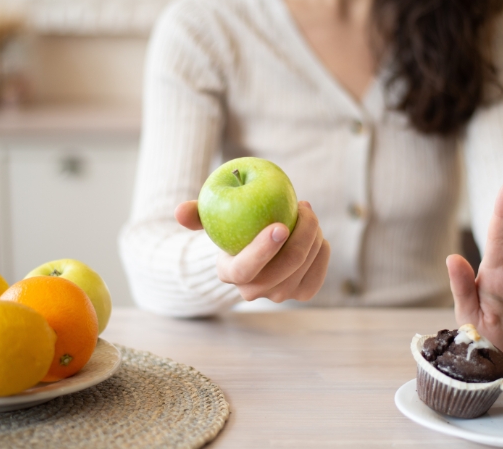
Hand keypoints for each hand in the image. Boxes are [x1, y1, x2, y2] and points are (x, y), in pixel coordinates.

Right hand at [175, 200, 330, 301]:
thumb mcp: (210, 219)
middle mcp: (254, 292)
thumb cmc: (230, 229)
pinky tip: (318, 236)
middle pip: (285, 268)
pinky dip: (322, 253)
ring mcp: (279, 295)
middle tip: (304, 206)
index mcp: (230, 273)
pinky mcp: (301, 293)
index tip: (279, 226)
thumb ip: (194, 214)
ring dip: (313, 237)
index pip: (246, 269)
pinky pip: (318, 275)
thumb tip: (179, 211)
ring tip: (308, 214)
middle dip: (302, 235)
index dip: (263, 250)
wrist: (252, 249)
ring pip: (304, 268)